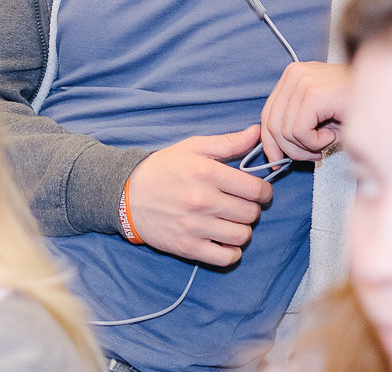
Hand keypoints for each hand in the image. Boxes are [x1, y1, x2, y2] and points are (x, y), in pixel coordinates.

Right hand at [125, 125, 272, 265]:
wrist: (127, 195)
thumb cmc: (162, 168)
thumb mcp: (193, 147)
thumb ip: (227, 142)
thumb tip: (257, 132)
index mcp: (206, 172)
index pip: (255, 189)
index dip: (265, 191)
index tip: (260, 192)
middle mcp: (202, 200)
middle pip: (251, 213)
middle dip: (252, 209)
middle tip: (241, 204)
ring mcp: (195, 227)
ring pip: (242, 236)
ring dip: (243, 229)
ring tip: (231, 221)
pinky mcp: (188, 247)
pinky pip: (226, 258)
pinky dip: (232, 251)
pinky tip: (224, 240)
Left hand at [260, 62, 349, 164]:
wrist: (387, 98)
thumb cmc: (357, 108)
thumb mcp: (320, 115)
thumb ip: (296, 124)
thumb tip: (274, 150)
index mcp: (293, 75)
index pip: (268, 113)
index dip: (270, 142)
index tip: (278, 161)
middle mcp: (294, 73)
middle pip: (272, 124)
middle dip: (291, 150)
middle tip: (314, 155)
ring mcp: (302, 81)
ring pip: (285, 132)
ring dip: (307, 147)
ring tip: (328, 141)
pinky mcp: (313, 94)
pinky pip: (299, 133)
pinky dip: (316, 143)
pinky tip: (333, 135)